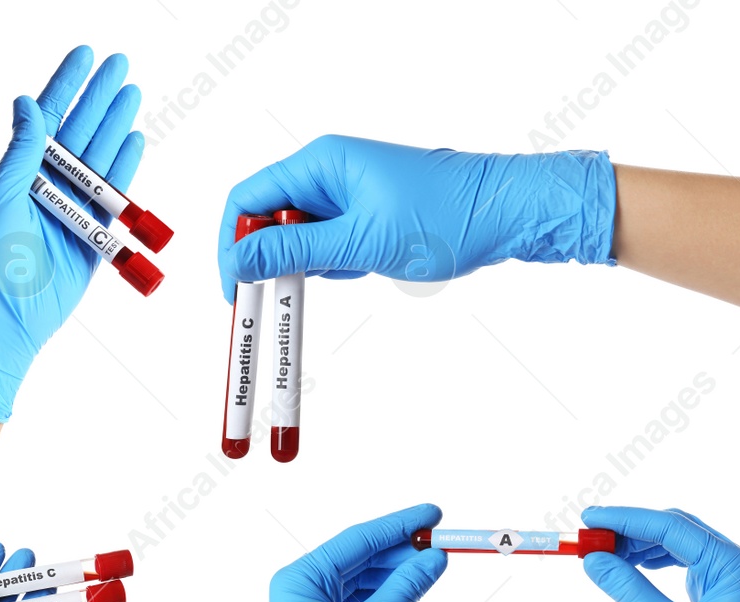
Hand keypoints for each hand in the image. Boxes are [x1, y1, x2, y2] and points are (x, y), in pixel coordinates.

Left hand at [0, 46, 144, 421]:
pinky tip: (135, 142)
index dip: (65, 85)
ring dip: (117, 125)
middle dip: (100, 97)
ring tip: (133, 93)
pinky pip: (114, 199)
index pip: (46, 118)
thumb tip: (27, 105)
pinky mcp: (93, 239)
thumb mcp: (0, 197)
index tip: (84, 55)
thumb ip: (21, 152)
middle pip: (80, 132)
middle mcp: (46, 187)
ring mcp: (71, 211)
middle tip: (121, 64)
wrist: (5, 321)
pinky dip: (127, 171)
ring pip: (101, 160)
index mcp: (19, 172)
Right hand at [215, 137, 615, 300]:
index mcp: (320, 162)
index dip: (232, 243)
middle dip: (270, 260)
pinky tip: (371, 267)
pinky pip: (334, 241)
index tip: (231, 288)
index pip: (248, 197)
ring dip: (311, 264)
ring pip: (303, 234)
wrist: (508, 213)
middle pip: (271, 216)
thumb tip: (239, 260)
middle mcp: (330, 171)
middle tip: (270, 302)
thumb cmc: (444, 217)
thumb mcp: (361, 243)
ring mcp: (351, 192)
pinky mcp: (371, 213)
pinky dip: (341, 262)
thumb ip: (296, 251)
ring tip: (351, 271)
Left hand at [225, 504, 448, 601]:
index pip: (358, 539)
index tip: (435, 514)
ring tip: (436, 563)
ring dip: (400, 572)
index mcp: (300, 580)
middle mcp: (304, 591)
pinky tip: (416, 587)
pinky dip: (392, 595)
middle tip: (443, 541)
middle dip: (403, 549)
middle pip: (362, 556)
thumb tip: (434, 557)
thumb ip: (405, 588)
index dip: (399, 524)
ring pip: (367, 579)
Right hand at [582, 507, 739, 601]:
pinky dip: (652, 563)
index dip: (627, 520)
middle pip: (674, 529)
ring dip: (639, 546)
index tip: (590, 518)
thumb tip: (593, 561)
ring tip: (602, 553)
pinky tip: (629, 566)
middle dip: (631, 530)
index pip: (672, 527)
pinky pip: (680, 564)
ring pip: (676, 545)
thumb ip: (630, 591)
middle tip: (590, 536)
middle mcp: (733, 563)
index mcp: (732, 564)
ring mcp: (726, 578)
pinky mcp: (716, 594)